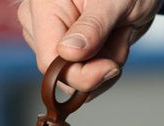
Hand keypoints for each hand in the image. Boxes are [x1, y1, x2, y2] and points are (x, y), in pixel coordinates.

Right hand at [18, 0, 161, 95]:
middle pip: (62, 74)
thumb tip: (68, 53)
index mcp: (43, 7)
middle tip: (122, 33)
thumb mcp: (114, 1)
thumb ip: (92, 26)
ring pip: (75, 79)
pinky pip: (83, 78)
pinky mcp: (66, 52)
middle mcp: (40, 25)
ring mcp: (52, 39)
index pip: (49, 61)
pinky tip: (114, 40)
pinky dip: (105, 65)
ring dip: (105, 63)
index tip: (111, 68)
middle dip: (99, 64)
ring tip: (119, 32)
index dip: (81, 74)